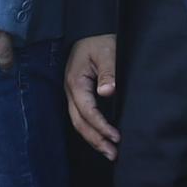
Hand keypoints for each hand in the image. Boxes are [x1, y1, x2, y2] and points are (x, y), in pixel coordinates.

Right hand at [66, 32, 122, 156]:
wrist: (91, 32)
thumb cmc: (100, 41)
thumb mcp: (107, 53)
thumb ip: (108, 73)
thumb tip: (107, 92)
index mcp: (75, 82)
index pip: (87, 111)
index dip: (101, 126)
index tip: (116, 137)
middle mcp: (70, 91)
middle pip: (79, 122)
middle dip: (95, 140)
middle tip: (113, 154)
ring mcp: (72, 94)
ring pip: (78, 122)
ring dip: (93, 139)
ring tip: (109, 152)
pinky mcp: (78, 95)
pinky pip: (81, 117)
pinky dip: (91, 130)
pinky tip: (101, 138)